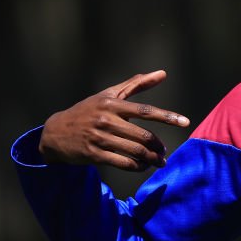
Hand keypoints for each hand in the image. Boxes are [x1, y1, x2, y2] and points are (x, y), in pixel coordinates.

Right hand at [38, 70, 189, 170]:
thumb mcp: (108, 95)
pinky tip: (143, 166)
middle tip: (164, 152)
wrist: (55, 132)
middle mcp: (106, 120)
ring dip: (151, 159)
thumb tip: (162, 73)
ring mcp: (99, 138)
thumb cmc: (87, 111)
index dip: (167, 117)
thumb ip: (136, 84)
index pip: (144, 110)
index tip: (185, 122)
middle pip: (143, 136)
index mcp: (111, 104)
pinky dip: (137, 167)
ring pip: (135, 152)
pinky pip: (123, 163)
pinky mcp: (94, 155)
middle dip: (158, 147)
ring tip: (158, 161)